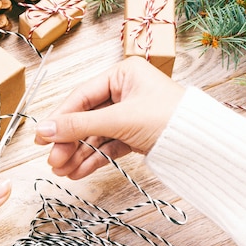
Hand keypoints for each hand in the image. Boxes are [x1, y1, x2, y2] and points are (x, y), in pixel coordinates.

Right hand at [35, 56, 184, 178]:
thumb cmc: (168, 119)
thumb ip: (78, 125)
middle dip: (68, 142)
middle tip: (52, 161)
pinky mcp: (135, 134)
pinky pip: (108, 146)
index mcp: (123, 74)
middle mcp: (125, 91)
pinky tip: (78, 171)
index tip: (41, 138)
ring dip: (78, 154)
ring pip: (95, 135)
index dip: (60, 118)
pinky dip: (93, 159)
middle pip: (86, 118)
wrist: (204, 145)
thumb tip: (43, 130)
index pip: (81, 97)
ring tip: (62, 171)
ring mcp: (130, 114)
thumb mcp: (118, 119)